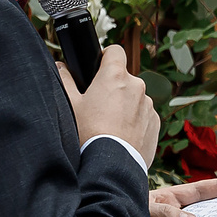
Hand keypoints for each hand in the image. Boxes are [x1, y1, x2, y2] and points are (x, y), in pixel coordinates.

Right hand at [60, 44, 158, 161]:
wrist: (111, 165)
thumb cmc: (88, 133)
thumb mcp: (70, 105)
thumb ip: (65, 80)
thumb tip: (61, 67)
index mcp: (115, 76)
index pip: (115, 51)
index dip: (105, 57)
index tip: (98, 69)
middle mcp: (136, 86)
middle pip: (123, 78)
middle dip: (113, 88)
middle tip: (98, 108)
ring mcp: (148, 105)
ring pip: (134, 98)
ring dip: (124, 106)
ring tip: (109, 126)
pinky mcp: (155, 123)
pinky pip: (143, 116)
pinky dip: (134, 122)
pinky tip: (121, 136)